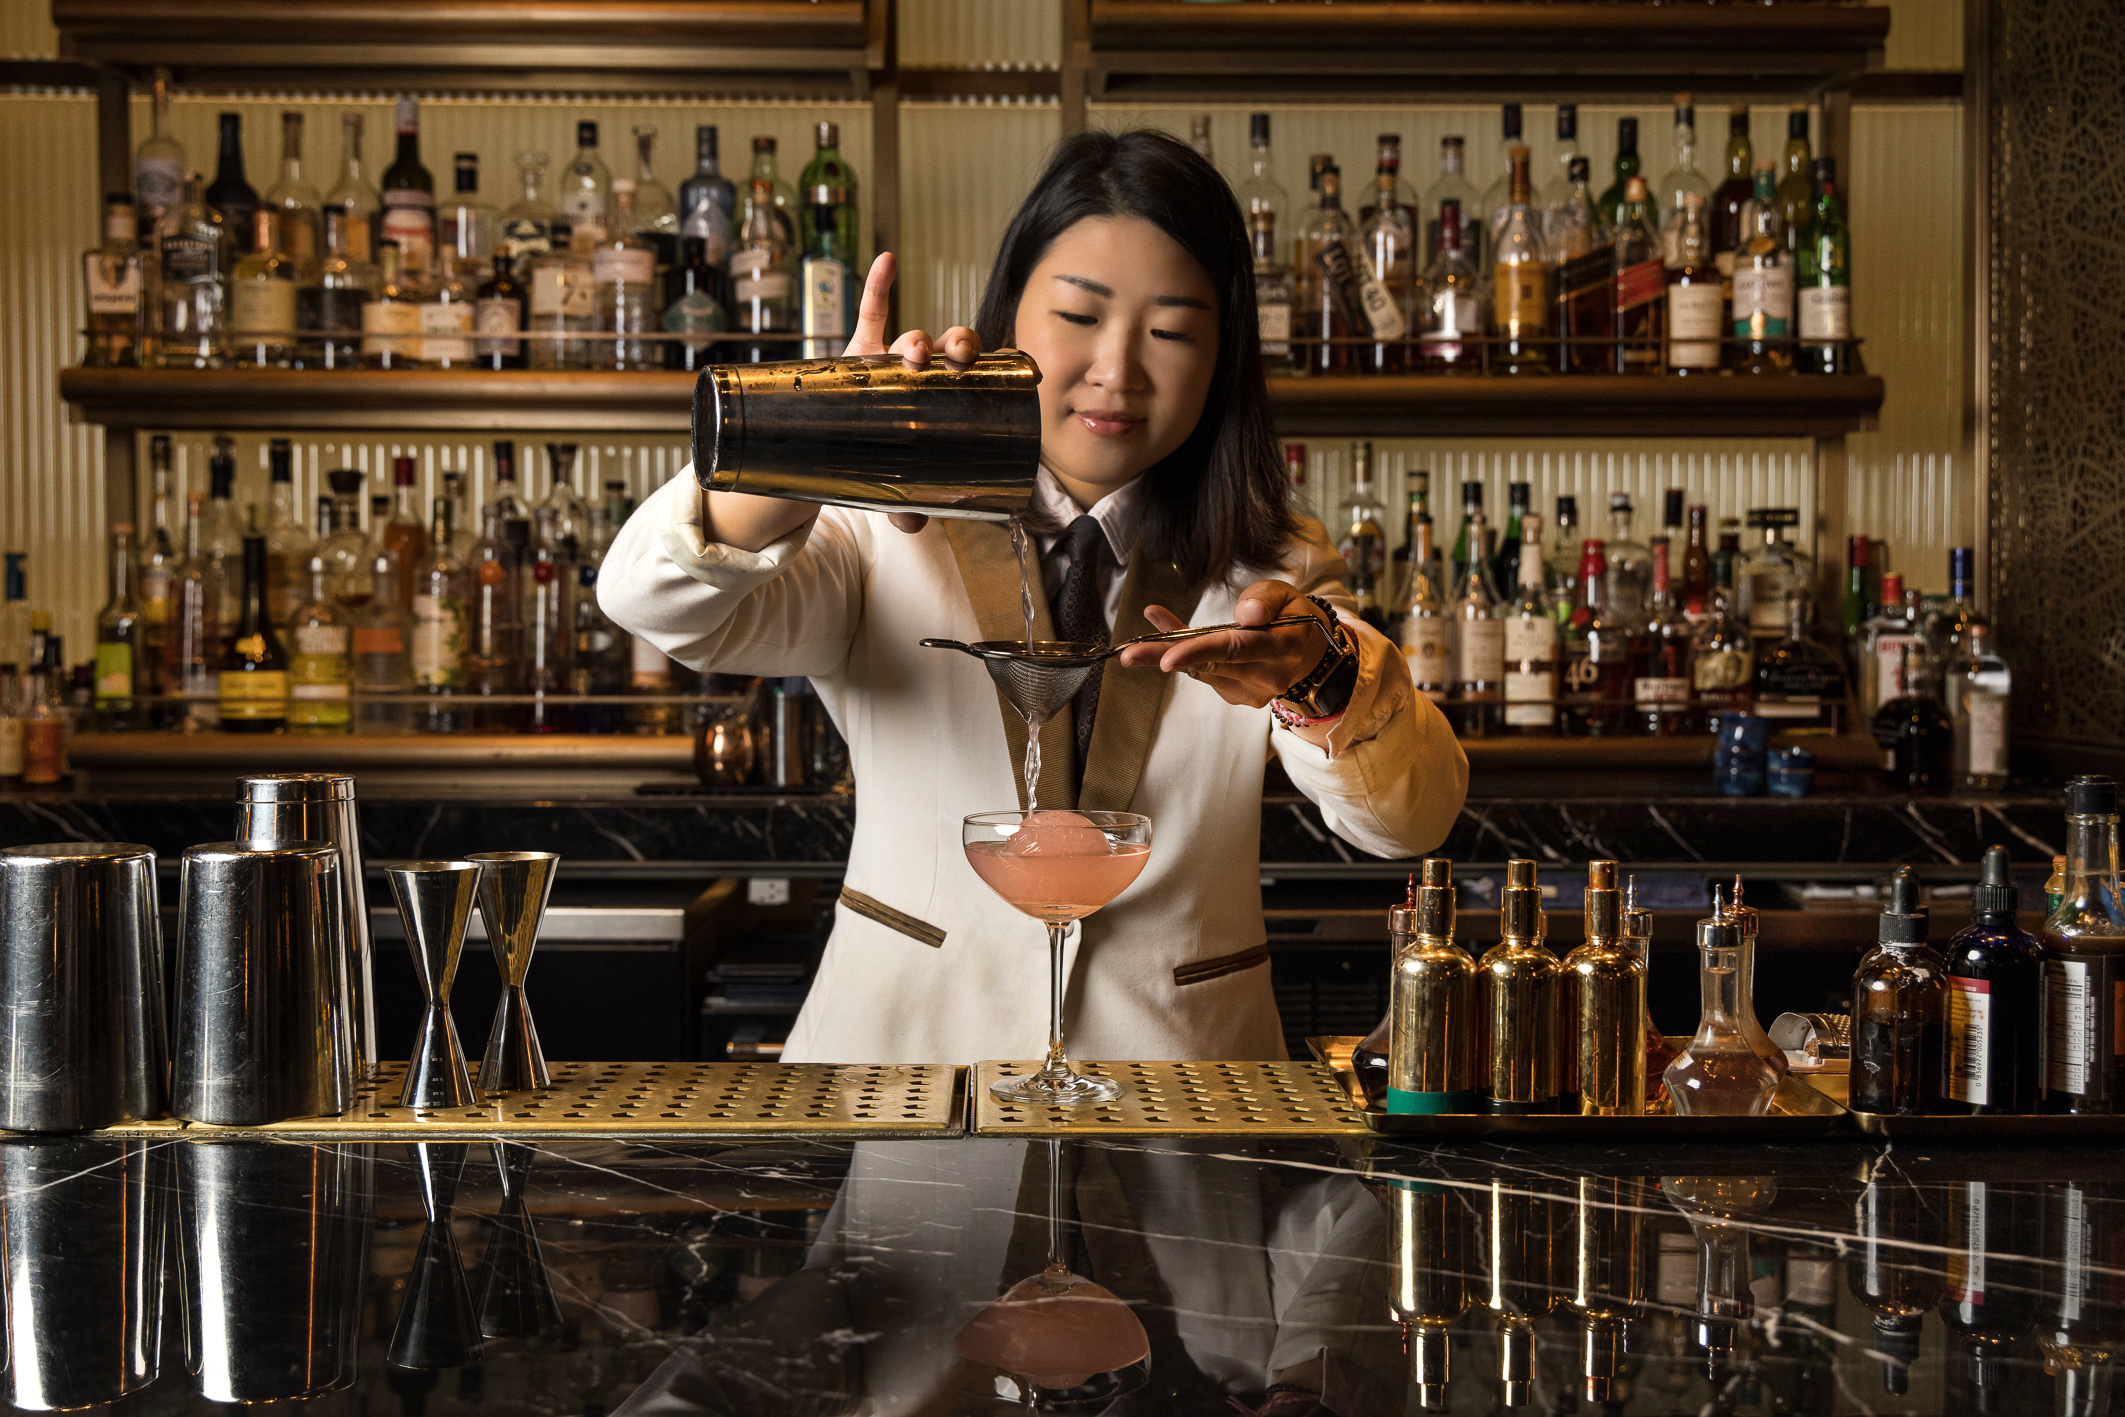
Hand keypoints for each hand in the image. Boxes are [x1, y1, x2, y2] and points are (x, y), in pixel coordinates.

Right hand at [844, 253, 982, 534]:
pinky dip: (880, 285)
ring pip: (911, 336)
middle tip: (957, 360)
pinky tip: (889, 260)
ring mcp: (889, 356)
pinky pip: (870, 310)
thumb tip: (915, 526)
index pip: (971, 371)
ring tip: (914, 353)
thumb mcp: (892, 485)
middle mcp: (922, 370)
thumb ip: (906, 505)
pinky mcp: (857, 350)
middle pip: (949, 346)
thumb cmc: (875, 455)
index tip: (993, 368)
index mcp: (941, 395)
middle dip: (958, 345)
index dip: (983, 363)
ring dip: (917, 338)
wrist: (829, 444)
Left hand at [1113, 580, 1333, 708]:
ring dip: (1167, 653)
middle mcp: (1264, 676)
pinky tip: (1168, 643)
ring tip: (1136, 645)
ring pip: (1200, 670)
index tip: (1168, 658)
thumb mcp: (1288, 596)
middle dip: (1164, 657)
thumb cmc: (1295, 618)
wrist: (1311, 658)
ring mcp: (1249, 692)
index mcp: (1280, 647)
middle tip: (1127, 655)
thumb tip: (1245, 615)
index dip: (1199, 652)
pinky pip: (1202, 674)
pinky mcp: (1235, 696)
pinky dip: (1183, 658)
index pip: (1235, 650)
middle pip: (1207, 664)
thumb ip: (1265, 600)